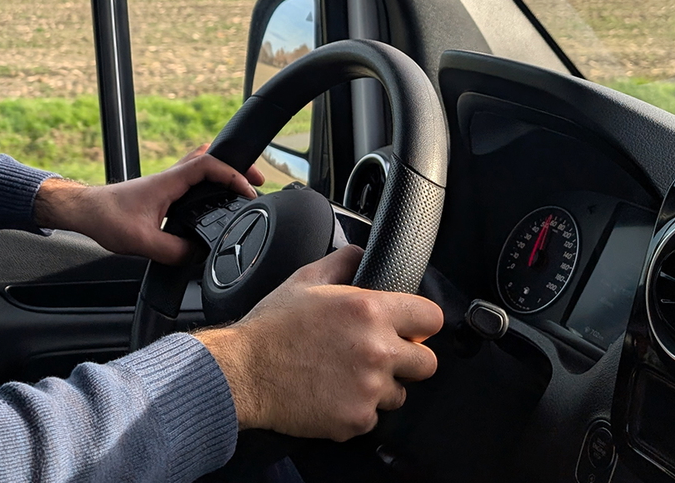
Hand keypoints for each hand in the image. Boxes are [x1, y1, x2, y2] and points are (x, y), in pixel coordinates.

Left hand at [32, 145, 261, 263]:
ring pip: (202, 166)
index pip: (209, 165)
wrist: (83, 211)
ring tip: (243, 188)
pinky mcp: (161, 191)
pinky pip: (192, 179)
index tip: (249, 191)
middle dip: (237, 166)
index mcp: (168, 182)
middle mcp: (169, 177)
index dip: (233, 175)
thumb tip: (197, 256)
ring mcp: (166, 182)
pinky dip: (210, 181)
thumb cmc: (105, 218)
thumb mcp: (141, 242)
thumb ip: (172, 251)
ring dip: (224, 172)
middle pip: (211, 158)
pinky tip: (213, 200)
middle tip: (256, 182)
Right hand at [194, 245, 441, 440]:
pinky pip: (373, 418)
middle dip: (406, 359)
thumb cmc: (272, 327)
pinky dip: (356, 410)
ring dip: (380, 387)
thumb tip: (362, 254)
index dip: (420, 324)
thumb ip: (343, 262)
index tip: (407, 329)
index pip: (432, 318)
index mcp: (369, 310)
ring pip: (400, 394)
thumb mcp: (305, 279)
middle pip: (426, 363)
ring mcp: (369, 388)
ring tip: (345, 376)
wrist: (242, 372)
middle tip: (376, 355)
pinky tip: (330, 394)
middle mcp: (377, 350)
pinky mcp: (357, 419)